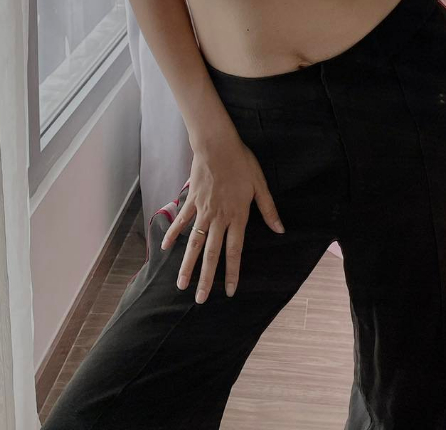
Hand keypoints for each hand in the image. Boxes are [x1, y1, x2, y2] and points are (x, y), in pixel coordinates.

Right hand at [160, 134, 284, 301]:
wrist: (217, 145)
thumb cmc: (241, 162)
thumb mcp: (260, 184)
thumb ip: (268, 209)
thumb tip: (280, 230)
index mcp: (237, 216)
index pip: (234, 251)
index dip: (232, 273)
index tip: (229, 292)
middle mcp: (219, 218)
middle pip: (212, 254)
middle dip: (206, 279)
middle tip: (200, 300)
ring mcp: (202, 211)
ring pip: (194, 243)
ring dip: (187, 265)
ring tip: (181, 285)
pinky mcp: (191, 201)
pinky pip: (181, 221)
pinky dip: (173, 235)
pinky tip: (165, 249)